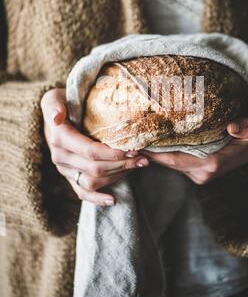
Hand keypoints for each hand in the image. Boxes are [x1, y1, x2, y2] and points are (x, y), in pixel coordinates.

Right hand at [41, 88, 148, 205]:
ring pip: (93, 181)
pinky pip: (82, 193)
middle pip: (95, 168)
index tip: (134, 148)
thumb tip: (57, 117)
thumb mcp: (55, 97)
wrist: (57, 111)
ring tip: (138, 166)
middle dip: (122, 163)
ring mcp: (65, 169)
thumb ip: (55, 105)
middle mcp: (60, 157)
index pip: (90, 151)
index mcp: (59, 138)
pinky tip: (113, 199)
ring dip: (118, 176)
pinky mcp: (70, 177)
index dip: (114, 153)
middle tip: (143, 157)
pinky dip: (97, 199)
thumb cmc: (63, 100)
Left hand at [141, 116, 247, 184]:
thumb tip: (233, 128)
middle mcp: (202, 173)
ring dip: (153, 154)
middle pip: (168, 163)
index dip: (155, 153)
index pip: (176, 159)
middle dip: (148, 153)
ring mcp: (199, 174)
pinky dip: (163, 154)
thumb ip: (247, 127)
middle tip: (126, 140)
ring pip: (170, 164)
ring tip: (133, 140)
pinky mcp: (197, 172)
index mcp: (212, 163)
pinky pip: (176, 163)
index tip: (136, 145)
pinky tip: (150, 144)